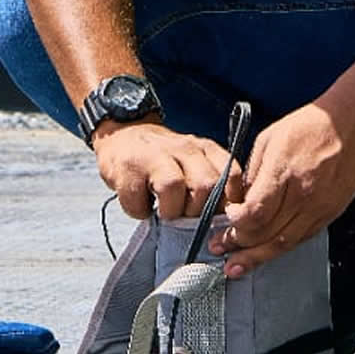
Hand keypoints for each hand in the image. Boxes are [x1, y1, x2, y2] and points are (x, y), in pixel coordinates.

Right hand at [94, 120, 229, 219]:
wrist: (123, 135)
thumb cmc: (162, 160)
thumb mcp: (193, 165)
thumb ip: (212, 185)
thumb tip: (227, 219)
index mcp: (205, 149)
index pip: (232, 175)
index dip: (227, 204)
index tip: (216, 217)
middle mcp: (184, 147)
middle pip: (206, 184)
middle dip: (196, 211)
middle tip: (184, 215)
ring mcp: (155, 154)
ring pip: (174, 187)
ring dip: (169, 210)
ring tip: (163, 212)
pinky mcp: (129, 167)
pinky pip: (140, 199)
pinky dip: (140, 211)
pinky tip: (141, 205)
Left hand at [211, 102, 354, 278]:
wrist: (351, 124)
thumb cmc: (309, 126)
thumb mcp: (269, 140)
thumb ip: (252, 174)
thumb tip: (239, 201)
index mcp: (284, 171)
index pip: (255, 212)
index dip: (235, 223)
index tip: (225, 220)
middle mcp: (303, 194)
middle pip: (266, 233)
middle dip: (239, 245)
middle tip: (220, 249)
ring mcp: (320, 207)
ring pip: (284, 243)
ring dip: (258, 257)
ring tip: (237, 265)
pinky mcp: (331, 213)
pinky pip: (302, 238)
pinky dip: (281, 248)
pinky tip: (266, 252)